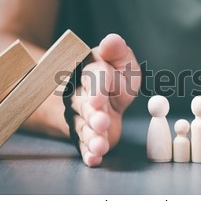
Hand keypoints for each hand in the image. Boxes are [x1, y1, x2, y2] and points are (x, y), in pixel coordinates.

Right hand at [65, 34, 140, 166]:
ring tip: (100, 145)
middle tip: (101, 121)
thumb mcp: (121, 61)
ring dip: (92, 136)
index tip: (100, 98)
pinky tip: (94, 159)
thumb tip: (112, 41)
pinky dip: (88, 153)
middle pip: (85, 104)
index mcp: (90, 71)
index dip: (97, 87)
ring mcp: (80, 117)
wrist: (102, 98)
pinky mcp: (85, 135)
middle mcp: (80, 94)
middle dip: (93, 113)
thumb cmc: (114, 77)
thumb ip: (117, 51)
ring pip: (83, 126)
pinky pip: (83, 145)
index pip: (94, 76)